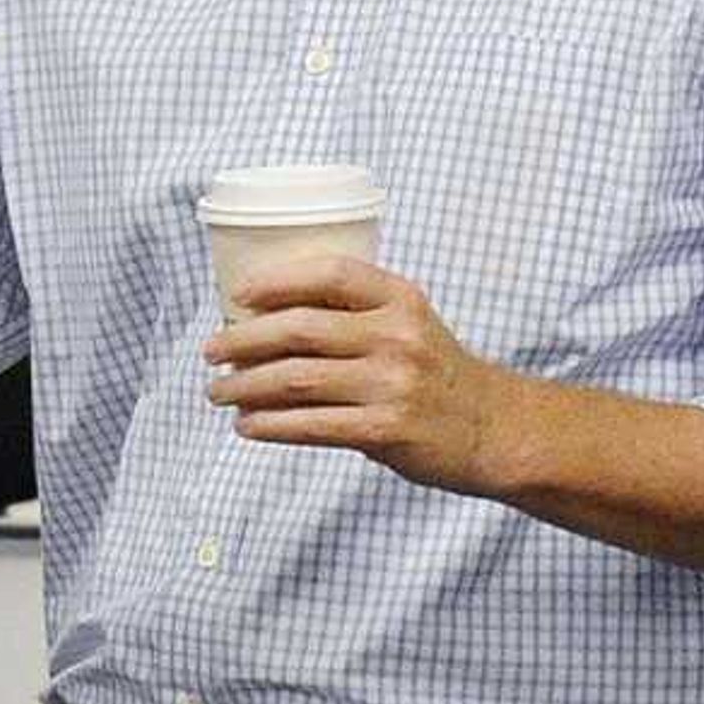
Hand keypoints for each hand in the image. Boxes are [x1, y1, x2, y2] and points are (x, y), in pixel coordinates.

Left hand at [202, 257, 515, 496]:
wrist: (493, 428)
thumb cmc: (434, 374)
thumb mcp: (409, 326)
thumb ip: (354, 316)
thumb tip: (263, 320)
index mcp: (400, 299)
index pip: (330, 275)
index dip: (277, 280)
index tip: (237, 295)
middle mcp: (397, 335)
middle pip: (300, 329)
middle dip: (242, 340)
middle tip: (210, 352)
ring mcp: (393, 383)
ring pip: (296, 379)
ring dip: (245, 385)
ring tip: (218, 391)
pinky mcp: (387, 428)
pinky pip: (311, 424)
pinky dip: (270, 425)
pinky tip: (247, 424)